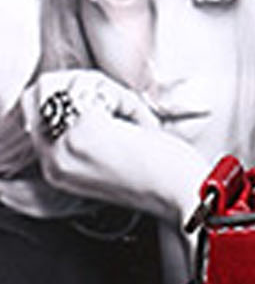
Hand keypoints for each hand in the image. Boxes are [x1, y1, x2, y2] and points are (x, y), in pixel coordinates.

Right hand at [23, 68, 208, 225]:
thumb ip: (86, 133)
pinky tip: (145, 125)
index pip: (38, 110)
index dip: (77, 100)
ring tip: (136, 122)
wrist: (187, 198)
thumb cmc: (165, 181)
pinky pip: (97, 87)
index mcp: (56, 169)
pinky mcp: (87, 128)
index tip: (111, 112)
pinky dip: (127, 100)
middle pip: (49, 92)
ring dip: (109, 95)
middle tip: (127, 113)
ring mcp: (66, 143)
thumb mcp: (112, 159)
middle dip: (91, 92)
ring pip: (73, 85)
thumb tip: (81, 95)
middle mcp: (54, 159)